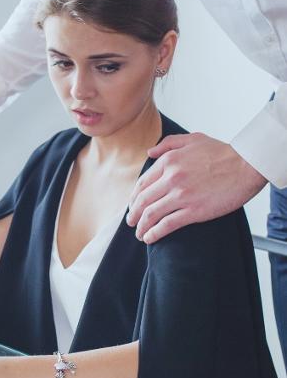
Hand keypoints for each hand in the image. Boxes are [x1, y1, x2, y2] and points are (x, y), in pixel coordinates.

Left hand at [127, 132, 266, 243]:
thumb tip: (149, 153)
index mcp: (168, 162)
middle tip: (131, 222)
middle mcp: (171, 178)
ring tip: (140, 234)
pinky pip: (167, 224)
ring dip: (141, 227)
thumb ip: (168, 144)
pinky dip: (154, 233)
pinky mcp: (194, 210)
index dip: (134, 197)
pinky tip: (150, 238)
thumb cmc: (222, 153)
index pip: (142, 183)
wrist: (246, 165)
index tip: (133, 206)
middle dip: (133, 214)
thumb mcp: (192, 139)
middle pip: (142, 200)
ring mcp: (181, 195)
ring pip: (151, 214)